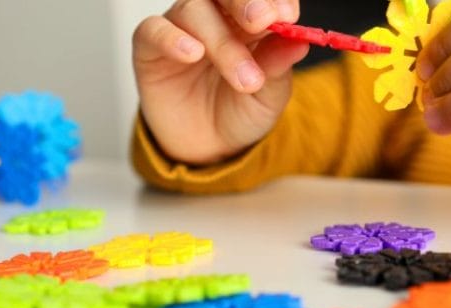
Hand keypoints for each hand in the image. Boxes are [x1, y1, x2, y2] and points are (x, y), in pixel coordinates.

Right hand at [133, 0, 308, 164]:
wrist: (209, 149)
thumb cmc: (240, 113)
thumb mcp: (268, 96)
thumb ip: (278, 67)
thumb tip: (299, 41)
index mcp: (249, 21)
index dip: (275, 0)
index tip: (289, 16)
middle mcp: (214, 17)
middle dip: (246, 2)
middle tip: (263, 21)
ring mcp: (181, 29)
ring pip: (195, 12)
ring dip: (222, 41)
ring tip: (244, 79)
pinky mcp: (150, 48)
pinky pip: (153, 30)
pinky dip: (171, 38)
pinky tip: (192, 53)